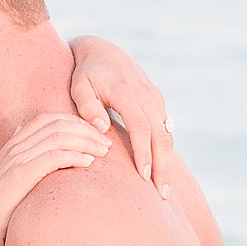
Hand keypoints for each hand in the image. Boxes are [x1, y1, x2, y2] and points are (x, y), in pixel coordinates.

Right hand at [0, 112, 108, 243]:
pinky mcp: (20, 176)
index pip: (47, 119)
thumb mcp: (11, 181)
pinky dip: (73, 156)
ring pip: (57, 137)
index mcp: (13, 146)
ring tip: (104, 151)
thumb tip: (37, 151)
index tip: (94, 133)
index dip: (73, 121)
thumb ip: (24, 164)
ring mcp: (15, 160)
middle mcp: (14, 149)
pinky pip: (51, 157)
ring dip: (85, 141)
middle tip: (106, 140)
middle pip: (55, 123)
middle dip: (85, 128)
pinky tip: (88, 162)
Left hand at [67, 35, 175, 198]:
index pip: (141, 128)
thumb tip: (101, 129)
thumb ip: (87, 108)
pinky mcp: (158, 102)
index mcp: (127, 92)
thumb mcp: (79, 86)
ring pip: (168, 135)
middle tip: (162, 194)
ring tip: (164, 190)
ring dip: (167, 163)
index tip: (143, 178)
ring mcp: (156, 98)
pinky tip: (161, 171)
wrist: (103, 51)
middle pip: (162, 136)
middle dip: (163, 167)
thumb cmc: (85, 74)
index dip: (144, 154)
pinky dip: (165, 151)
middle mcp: (147, 95)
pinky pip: (166, 130)